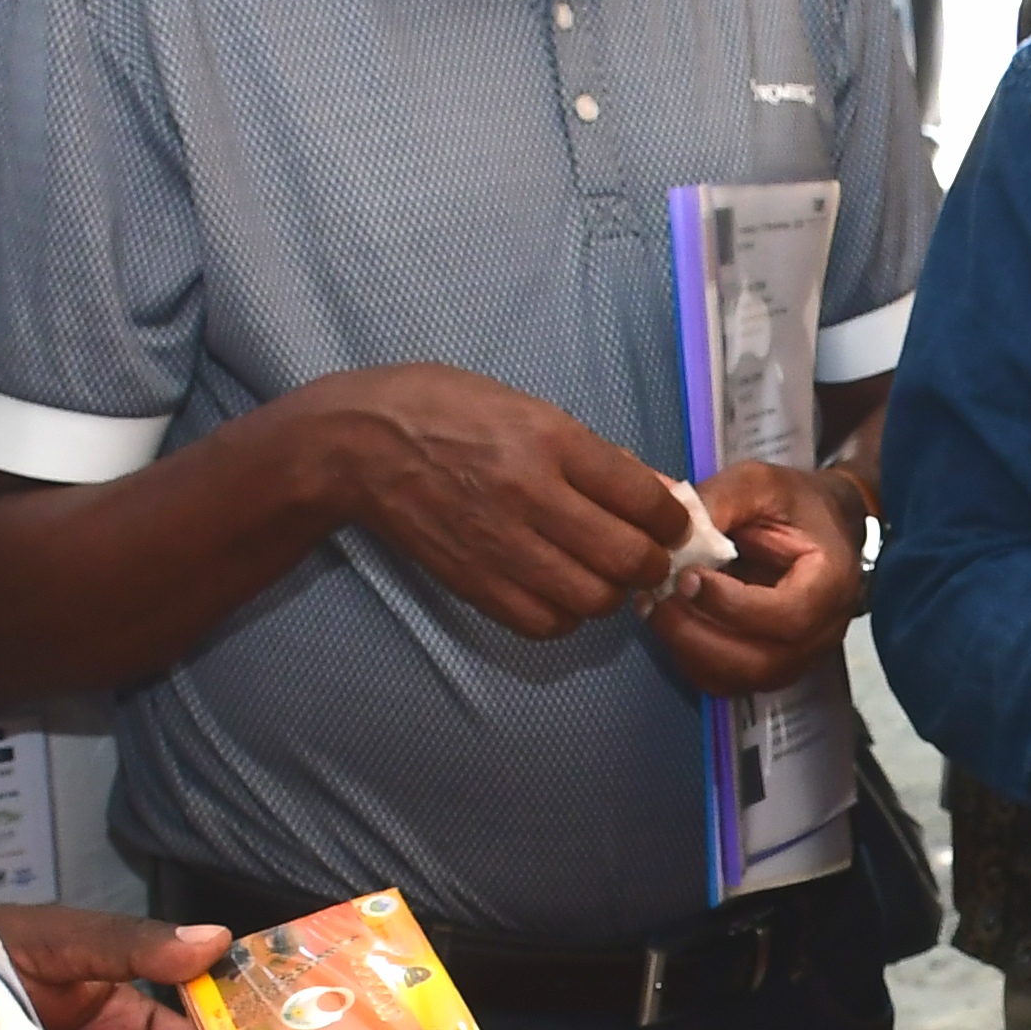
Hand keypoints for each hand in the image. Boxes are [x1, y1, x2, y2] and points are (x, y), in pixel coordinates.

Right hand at [291, 363, 689, 636]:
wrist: (357, 444)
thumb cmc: (444, 411)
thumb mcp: (526, 407)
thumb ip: (592, 454)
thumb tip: (656, 494)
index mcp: (550, 440)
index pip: (644, 498)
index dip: (673, 519)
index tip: (672, 524)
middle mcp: (530, 494)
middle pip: (628, 557)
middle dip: (652, 564)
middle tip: (646, 558)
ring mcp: (500, 543)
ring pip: (593, 598)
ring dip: (610, 593)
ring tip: (601, 575)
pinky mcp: (474, 581)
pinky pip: (544, 622)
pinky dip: (565, 615)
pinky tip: (560, 592)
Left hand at [647, 456, 865, 695]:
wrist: (823, 526)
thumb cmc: (795, 504)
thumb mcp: (762, 484)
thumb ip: (721, 501)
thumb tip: (670, 531)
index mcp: (830, 583)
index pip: (788, 615)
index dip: (732, 605)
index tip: (687, 577)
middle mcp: (821, 632)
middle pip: (760, 662)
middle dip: (698, 636)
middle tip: (656, 600)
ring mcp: (797, 657)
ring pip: (739, 678)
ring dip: (688, 650)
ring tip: (655, 609)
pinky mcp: (771, 667)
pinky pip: (727, 681)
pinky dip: (691, 660)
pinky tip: (671, 624)